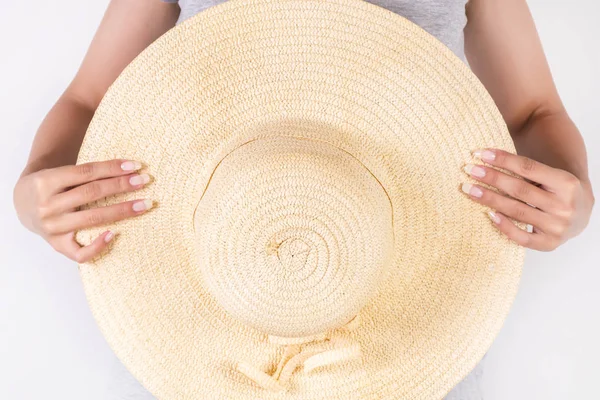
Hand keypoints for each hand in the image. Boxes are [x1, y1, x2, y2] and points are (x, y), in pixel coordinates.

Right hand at [14, 160, 152, 261]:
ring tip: (144, 204)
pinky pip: (80, 252)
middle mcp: (48, 205)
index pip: (86, 172)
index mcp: (46, 181)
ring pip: (92, 218)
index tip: (136, 165)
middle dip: (122, 186)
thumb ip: (85, 171)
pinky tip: (114, 235)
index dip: (113, 168)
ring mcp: (52, 228)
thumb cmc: (50, 186)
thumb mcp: (58, 172)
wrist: (22, 205)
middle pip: (92, 193)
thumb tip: (126, 166)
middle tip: (145, 180)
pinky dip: (98, 246)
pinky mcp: (57, 245)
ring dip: (122, 210)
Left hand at [461, 149, 594, 250]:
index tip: (480, 154)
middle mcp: (564, 206)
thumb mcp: (551, 175)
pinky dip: (504, 226)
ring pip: (517, 211)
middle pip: (520, 189)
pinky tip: (489, 215)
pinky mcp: (549, 244)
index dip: (503, 160)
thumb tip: (489, 155)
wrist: (582, 214)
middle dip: (492, 178)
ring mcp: (557, 227)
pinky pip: (522, 237)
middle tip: (470, 170)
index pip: (528, 168)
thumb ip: (527, 169)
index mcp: (566, 183)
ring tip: (470, 189)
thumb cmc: (558, 191)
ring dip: (490, 199)